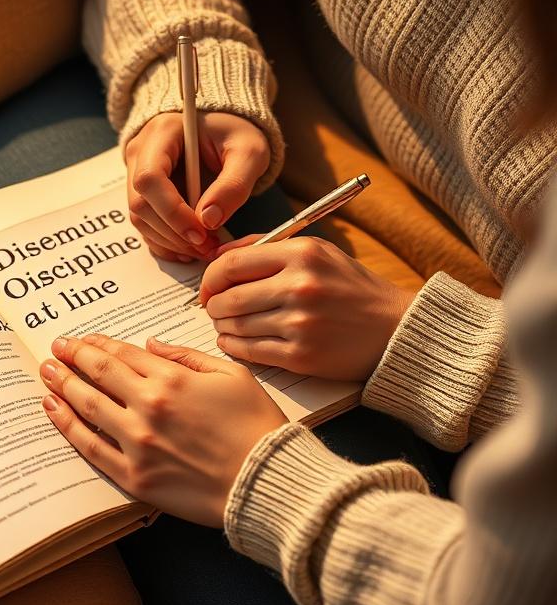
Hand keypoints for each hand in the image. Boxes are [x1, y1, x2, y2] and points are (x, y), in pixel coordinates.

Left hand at [39, 333, 286, 526]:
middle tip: (55, 348)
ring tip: (47, 372)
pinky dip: (66, 425)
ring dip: (62, 385)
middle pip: (97, 373)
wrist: (265, 482)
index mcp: (172, 379)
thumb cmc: (256, 426)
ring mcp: (137, 442)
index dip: (97, 344)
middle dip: (72, 357)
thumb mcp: (231, 374)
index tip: (81, 339)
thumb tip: (150, 344)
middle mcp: (148, 406)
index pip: (121, 354)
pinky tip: (52, 409)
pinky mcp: (134, 476)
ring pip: (87, 406)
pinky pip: (90, 447)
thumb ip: (186, 355)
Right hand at [125, 112, 270, 262]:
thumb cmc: (235, 133)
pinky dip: (165, 242)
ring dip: (169, 241)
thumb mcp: (249, 152)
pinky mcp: (143, 192)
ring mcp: (137, 172)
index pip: (150, 178)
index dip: (172, 212)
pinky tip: (188, 248)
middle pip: (140, 203)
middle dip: (173, 233)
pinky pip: (145, 223)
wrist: (224, 128)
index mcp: (162, 133)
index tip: (200, 233)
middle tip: (207, 247)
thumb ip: (234, 184)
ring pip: (139, 218)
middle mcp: (141, 152)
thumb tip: (209, 220)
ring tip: (202, 248)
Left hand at [200, 235, 415, 380]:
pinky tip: (233, 342)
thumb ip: (267, 248)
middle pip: (229, 297)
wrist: (395, 329)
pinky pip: (249, 351)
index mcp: (302, 254)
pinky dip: (233, 347)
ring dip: (222, 327)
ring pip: (236, 326)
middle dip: (213, 306)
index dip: (210, 278)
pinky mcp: (302, 356)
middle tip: (214, 309)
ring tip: (225, 325)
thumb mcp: (317, 252)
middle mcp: (300, 286)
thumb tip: (219, 254)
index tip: (208, 288)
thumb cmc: (352, 288)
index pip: (231, 264)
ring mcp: (300, 323)